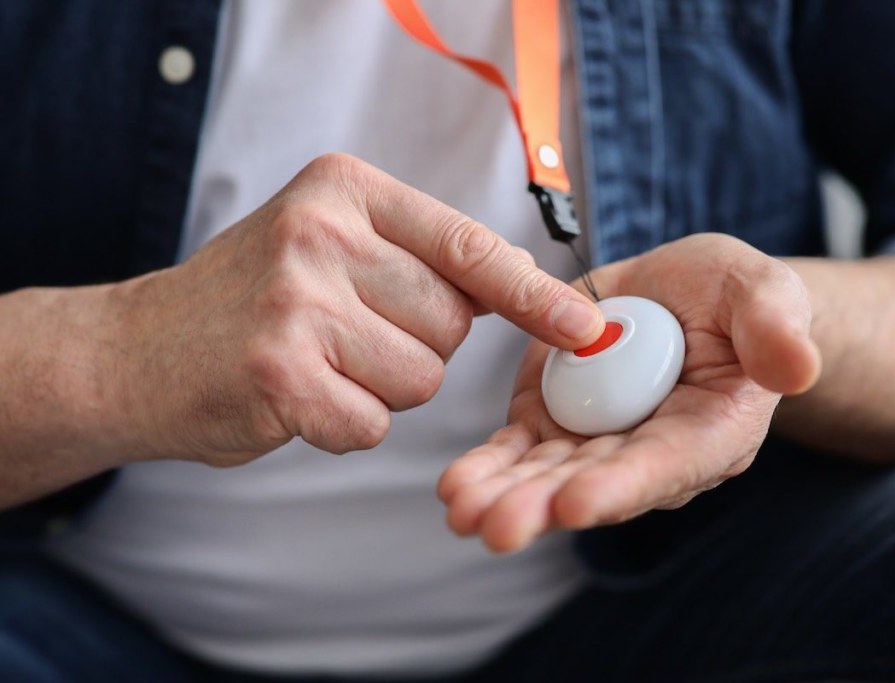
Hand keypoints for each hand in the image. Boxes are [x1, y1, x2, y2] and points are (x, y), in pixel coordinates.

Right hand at [104, 154, 602, 466]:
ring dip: (382, 388)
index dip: (534, 292)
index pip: (469, 245)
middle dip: (417, 344)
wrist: (136, 350)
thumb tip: (526, 277)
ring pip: (421, 378)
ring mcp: (296, 302)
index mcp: (344, 189)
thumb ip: (421, 254)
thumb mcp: (330, 242)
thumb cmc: (254, 300)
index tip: (586, 325)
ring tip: (317, 362)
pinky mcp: (278, 372)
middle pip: (451, 322)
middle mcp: (321, 234)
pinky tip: (295, 398)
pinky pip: (372, 424)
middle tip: (344, 334)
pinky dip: (343, 425)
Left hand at [438, 234, 820, 551]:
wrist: (684, 294)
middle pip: (596, 484)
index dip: (623, 486)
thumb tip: (799, 369)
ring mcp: (597, 439)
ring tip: (462, 511)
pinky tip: (455, 487)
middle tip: (497, 526)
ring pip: (548, 475)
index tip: (577, 504)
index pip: (667, 464)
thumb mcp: (762, 290)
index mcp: (711, 429)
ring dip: (505, 496)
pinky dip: (489, 466)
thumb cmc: (732, 296)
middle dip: (545, 506)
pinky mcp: (554, 419)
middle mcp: (651, 450)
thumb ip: (776, 327)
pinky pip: (519, 449)